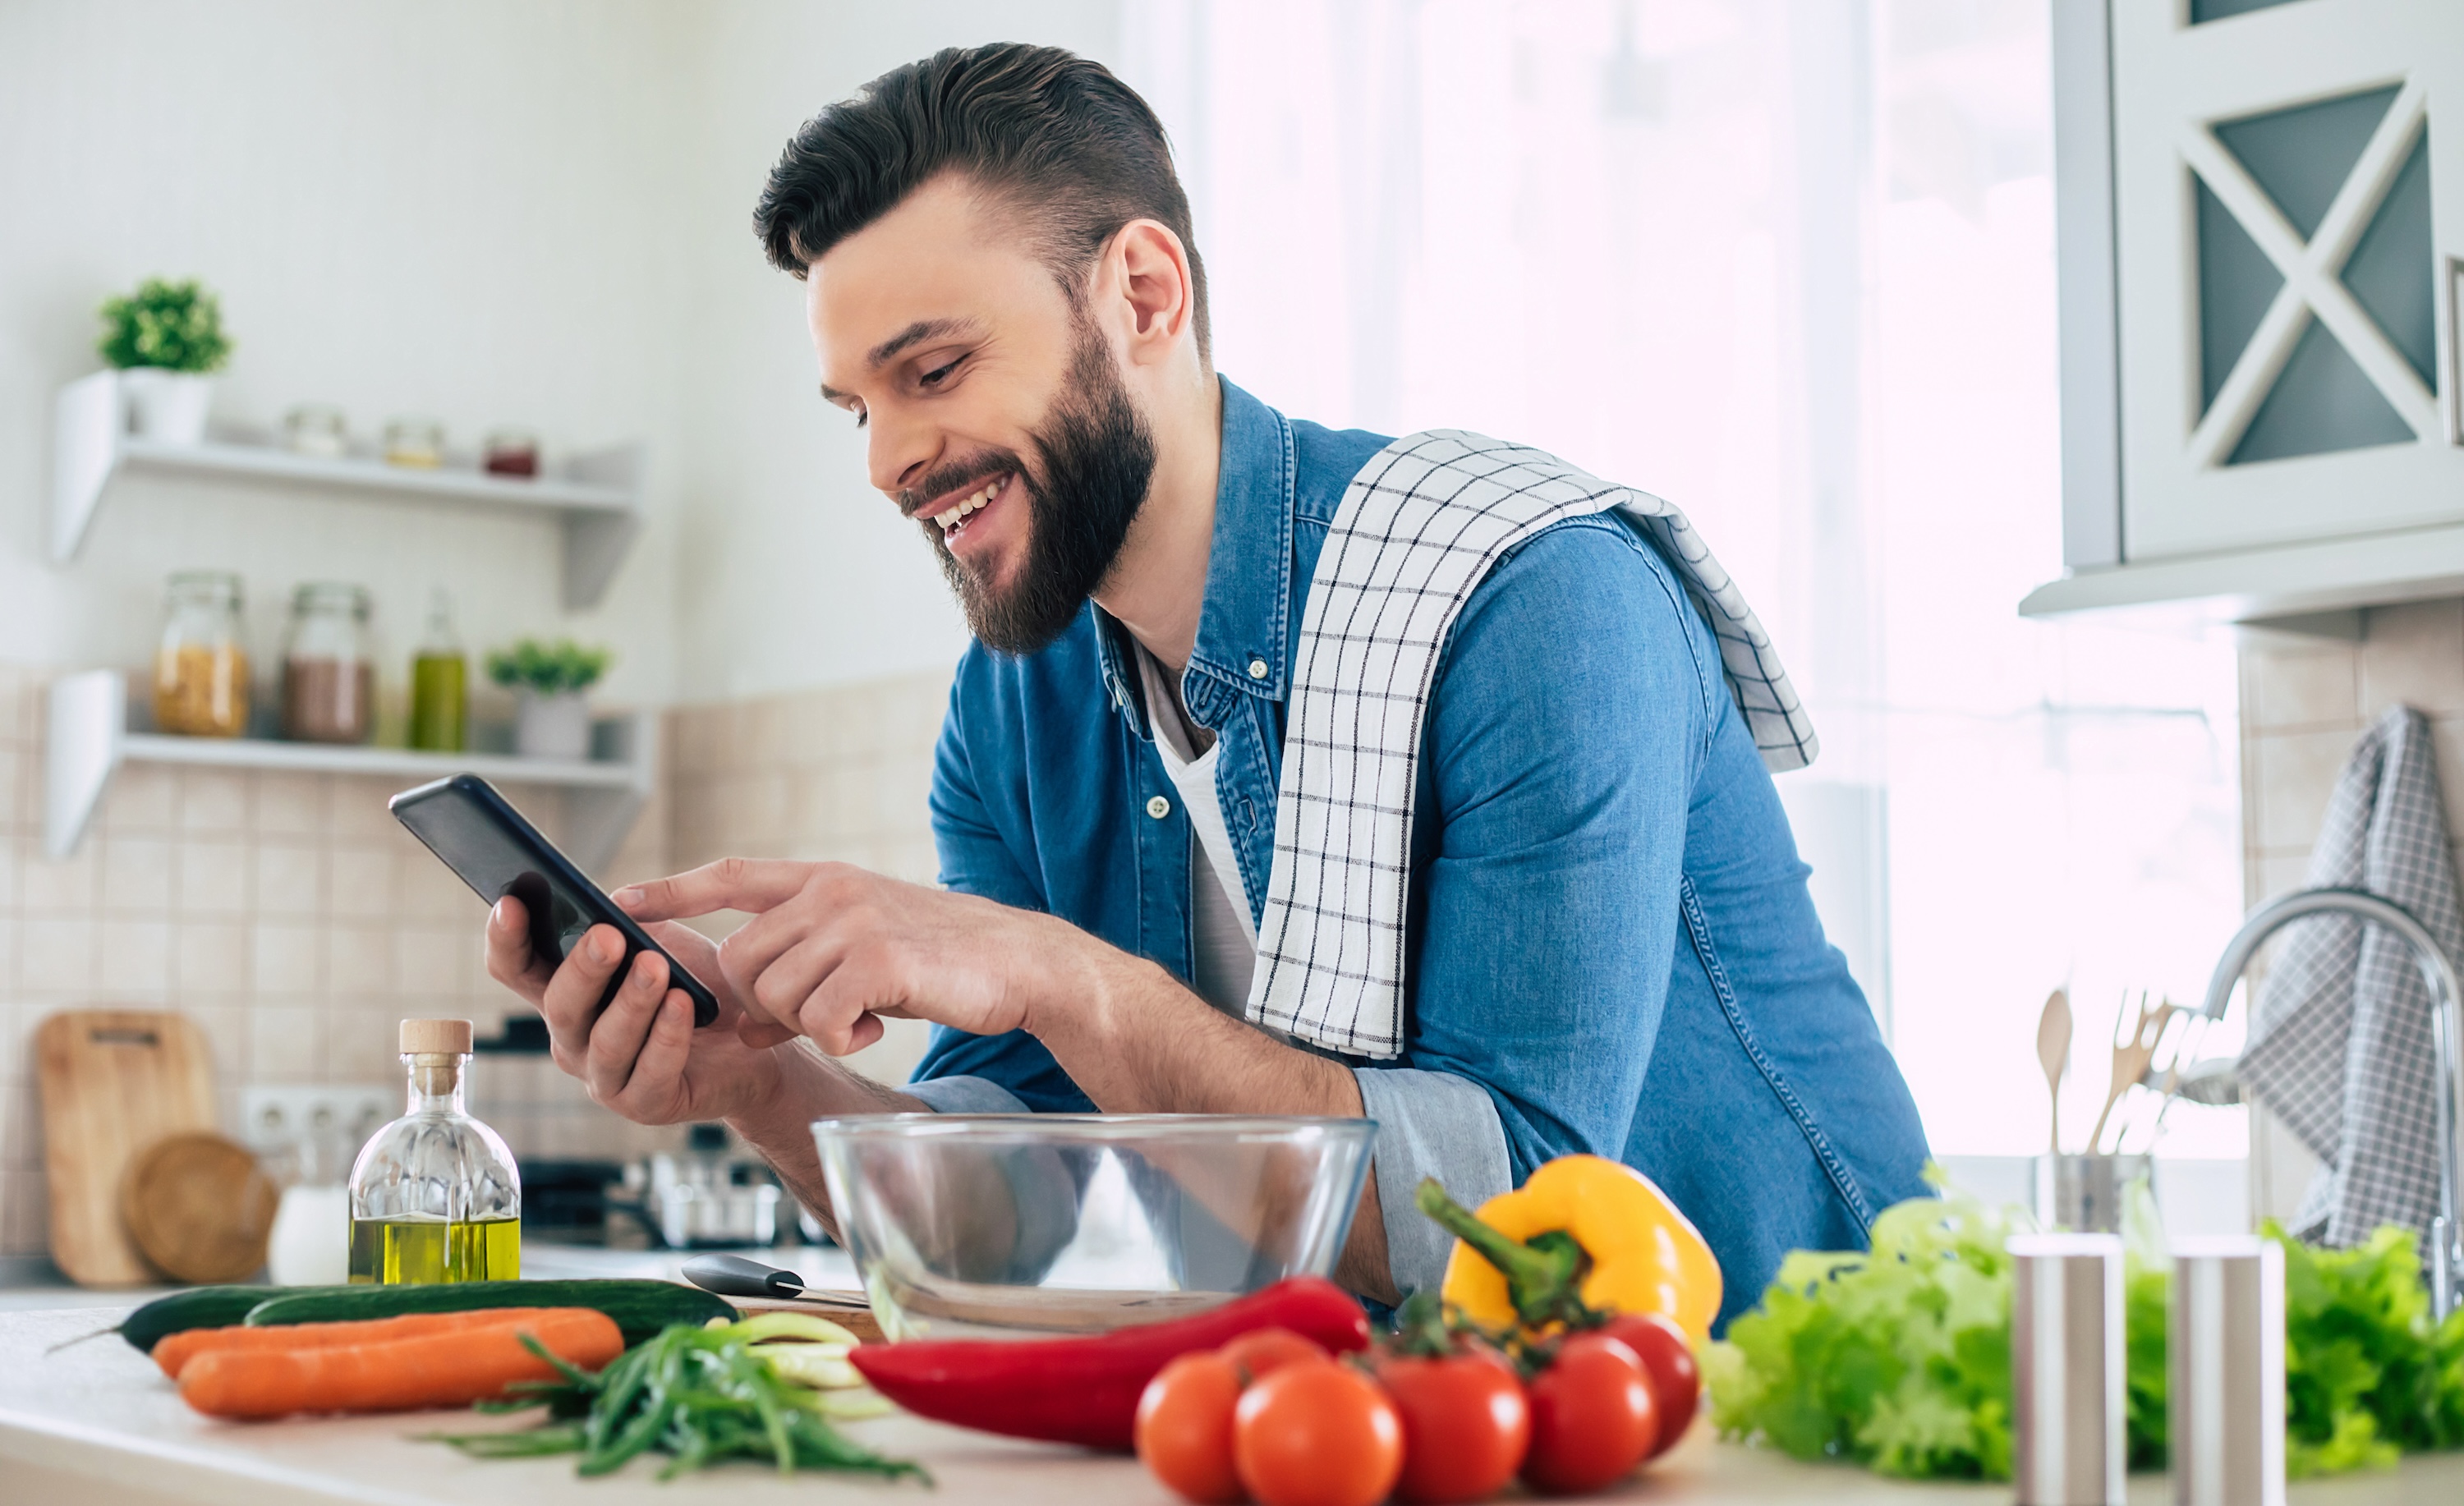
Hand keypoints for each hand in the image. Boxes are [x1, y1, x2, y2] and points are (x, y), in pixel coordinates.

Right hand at [483, 895, 786, 1125]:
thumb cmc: (697, 984)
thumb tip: (609, 905)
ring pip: (606, 1042)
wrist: (753, 1037)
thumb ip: (631, 922)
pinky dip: (667, 1036)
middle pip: (560, 1006)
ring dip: (631, 1002)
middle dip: (583, 970)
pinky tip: (683, 1004)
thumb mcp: (663, 941)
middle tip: (608, 937)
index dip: (505, 939)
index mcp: (565, 993)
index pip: (515, 968)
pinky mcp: (646, 1104)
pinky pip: (651, 1072)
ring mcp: (605, 1076)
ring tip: (656, 967)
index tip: (511, 903)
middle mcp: (573, 1039)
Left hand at [613, 859, 1100, 1053]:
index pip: (731, 876)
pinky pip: (819, 1018)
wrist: (1017, 963)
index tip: (623, 898)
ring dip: (810, 1025)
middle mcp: (830, 891)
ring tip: (861, 1016)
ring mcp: (852, 920)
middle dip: (764, 1005)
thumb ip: (800, 967)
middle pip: (741, 962)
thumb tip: (740, 1022)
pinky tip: (877, 1027)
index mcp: (822, 879)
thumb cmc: (938, 962)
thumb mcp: (861, 951)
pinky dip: (843, 1037)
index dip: (676, 891)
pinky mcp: (877, 958)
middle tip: (823, 1016)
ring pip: (774, 995)